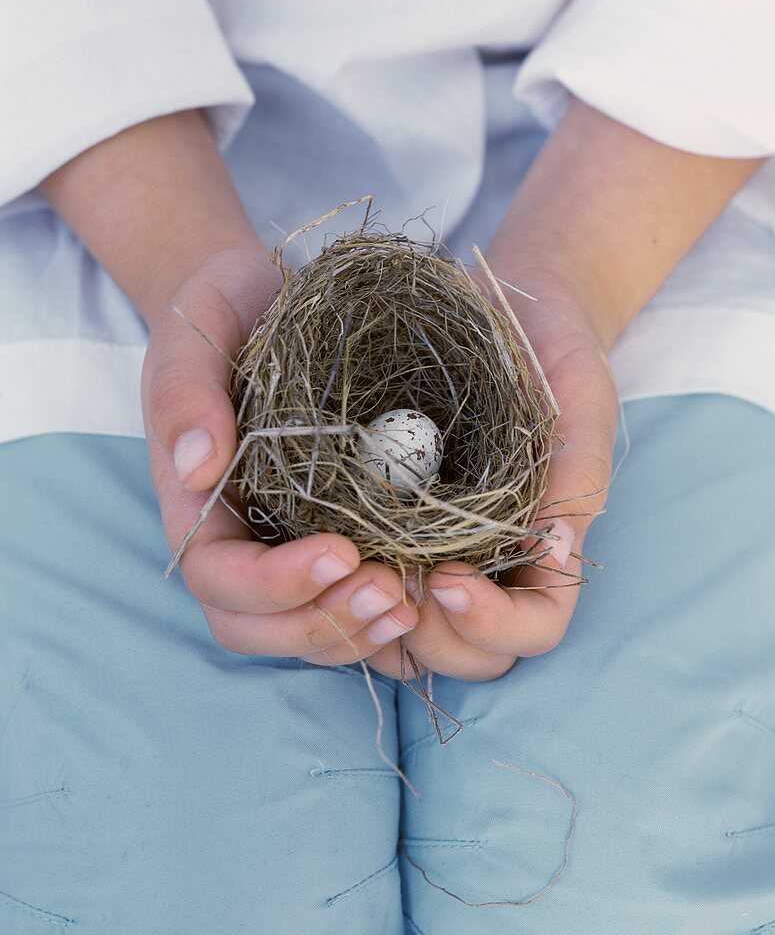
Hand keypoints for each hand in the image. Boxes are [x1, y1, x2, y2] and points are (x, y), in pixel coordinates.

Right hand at [142, 243, 418, 662]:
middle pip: (258, 626)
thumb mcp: (195, 337)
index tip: (340, 552)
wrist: (260, 303)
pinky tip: (429, 595)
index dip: (275, 584)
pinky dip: (379, 615)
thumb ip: (185, 397)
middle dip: (323, 625)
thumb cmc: (221, 316)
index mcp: (199, 506)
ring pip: (305, 627)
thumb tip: (194, 469)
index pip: (219, 577)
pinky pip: (344, 598)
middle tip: (391, 594)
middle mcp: (238, 540)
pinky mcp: (328, 535)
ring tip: (414, 604)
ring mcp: (283, 545)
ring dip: (357, 631)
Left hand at [366, 266, 618, 681]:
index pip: (535, 628)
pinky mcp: (387, 525)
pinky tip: (326, 548)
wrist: (508, 308)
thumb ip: (574, 478)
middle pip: (470, 655)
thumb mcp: (579, 402)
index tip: (452, 577)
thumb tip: (550, 555)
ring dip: (382, 625)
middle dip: (434, 638)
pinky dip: (345, 586)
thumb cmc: (555, 353)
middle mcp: (491, 565)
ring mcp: (438, 551)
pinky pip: (366, 584)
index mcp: (544, 549)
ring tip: (355, 572)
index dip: (495, 623)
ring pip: (412, 638)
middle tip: (397, 583)